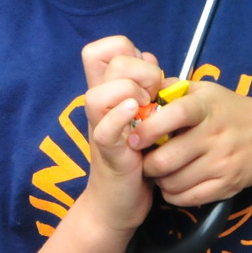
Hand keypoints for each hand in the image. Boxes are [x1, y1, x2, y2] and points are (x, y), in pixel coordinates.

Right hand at [76, 37, 163, 234]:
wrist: (119, 202)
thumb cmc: (134, 156)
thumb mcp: (140, 113)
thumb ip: (142, 84)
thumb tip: (147, 55)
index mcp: (107, 93)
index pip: (101, 50)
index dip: (125, 50)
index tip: (147, 75)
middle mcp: (99, 106)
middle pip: (103, 62)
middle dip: (137, 69)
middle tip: (153, 94)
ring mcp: (100, 128)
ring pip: (98, 94)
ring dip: (128, 93)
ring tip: (143, 108)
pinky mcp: (107, 152)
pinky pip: (105, 129)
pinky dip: (120, 117)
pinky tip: (136, 116)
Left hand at [132, 81, 251, 207]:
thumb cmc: (230, 110)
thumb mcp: (206, 90)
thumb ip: (172, 89)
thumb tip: (138, 90)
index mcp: (207, 107)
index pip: (176, 115)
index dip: (149, 128)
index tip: (133, 137)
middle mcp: (215, 136)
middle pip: (168, 159)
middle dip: (146, 163)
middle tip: (142, 159)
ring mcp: (222, 163)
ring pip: (174, 182)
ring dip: (158, 180)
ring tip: (158, 171)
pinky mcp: (227, 186)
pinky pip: (188, 198)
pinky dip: (173, 194)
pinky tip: (173, 184)